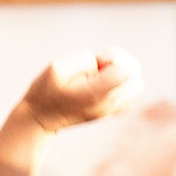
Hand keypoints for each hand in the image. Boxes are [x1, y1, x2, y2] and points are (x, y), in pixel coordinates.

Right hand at [22, 47, 143, 133]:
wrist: (39, 118)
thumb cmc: (44, 91)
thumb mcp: (57, 67)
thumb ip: (86, 59)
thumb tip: (103, 64)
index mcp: (96, 94)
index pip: (126, 70)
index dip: (114, 57)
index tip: (97, 61)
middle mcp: (107, 105)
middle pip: (135, 76)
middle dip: (121, 63)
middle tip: (100, 66)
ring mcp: (109, 111)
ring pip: (137, 86)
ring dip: (124, 75)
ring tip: (103, 75)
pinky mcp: (109, 113)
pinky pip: (132, 96)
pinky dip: (125, 86)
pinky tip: (107, 83)